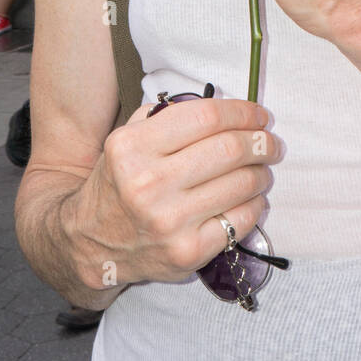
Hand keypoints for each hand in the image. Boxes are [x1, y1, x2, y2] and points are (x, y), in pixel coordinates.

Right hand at [68, 96, 280, 289]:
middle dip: (261, 142)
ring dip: (262, 172)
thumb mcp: (127, 139)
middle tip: (270, 143)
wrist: (91, 243)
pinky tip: (251, 198)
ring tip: (262, 169)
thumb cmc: (119, 183)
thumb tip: (226, 108)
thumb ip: (168, 117)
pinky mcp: (187, 252)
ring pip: (241, 183)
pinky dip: (255, 204)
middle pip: (229, 149)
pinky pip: (241, 219)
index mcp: (132, 147)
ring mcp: (168, 221)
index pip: (206, 117)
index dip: (242, 112)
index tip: (259, 115)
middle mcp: (148, 183)